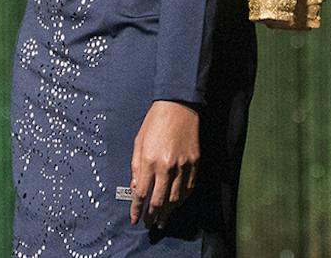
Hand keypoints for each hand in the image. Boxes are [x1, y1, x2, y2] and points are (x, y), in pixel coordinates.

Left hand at [129, 100, 199, 228]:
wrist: (179, 106)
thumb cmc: (155, 122)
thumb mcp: (139, 142)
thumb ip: (137, 167)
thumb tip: (137, 187)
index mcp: (150, 161)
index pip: (142, 193)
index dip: (137, 209)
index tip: (135, 219)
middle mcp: (167, 167)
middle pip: (159, 201)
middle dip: (153, 216)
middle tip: (150, 224)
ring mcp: (183, 166)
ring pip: (175, 198)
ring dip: (168, 212)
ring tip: (163, 220)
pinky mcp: (195, 163)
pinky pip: (189, 188)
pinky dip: (182, 199)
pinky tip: (177, 204)